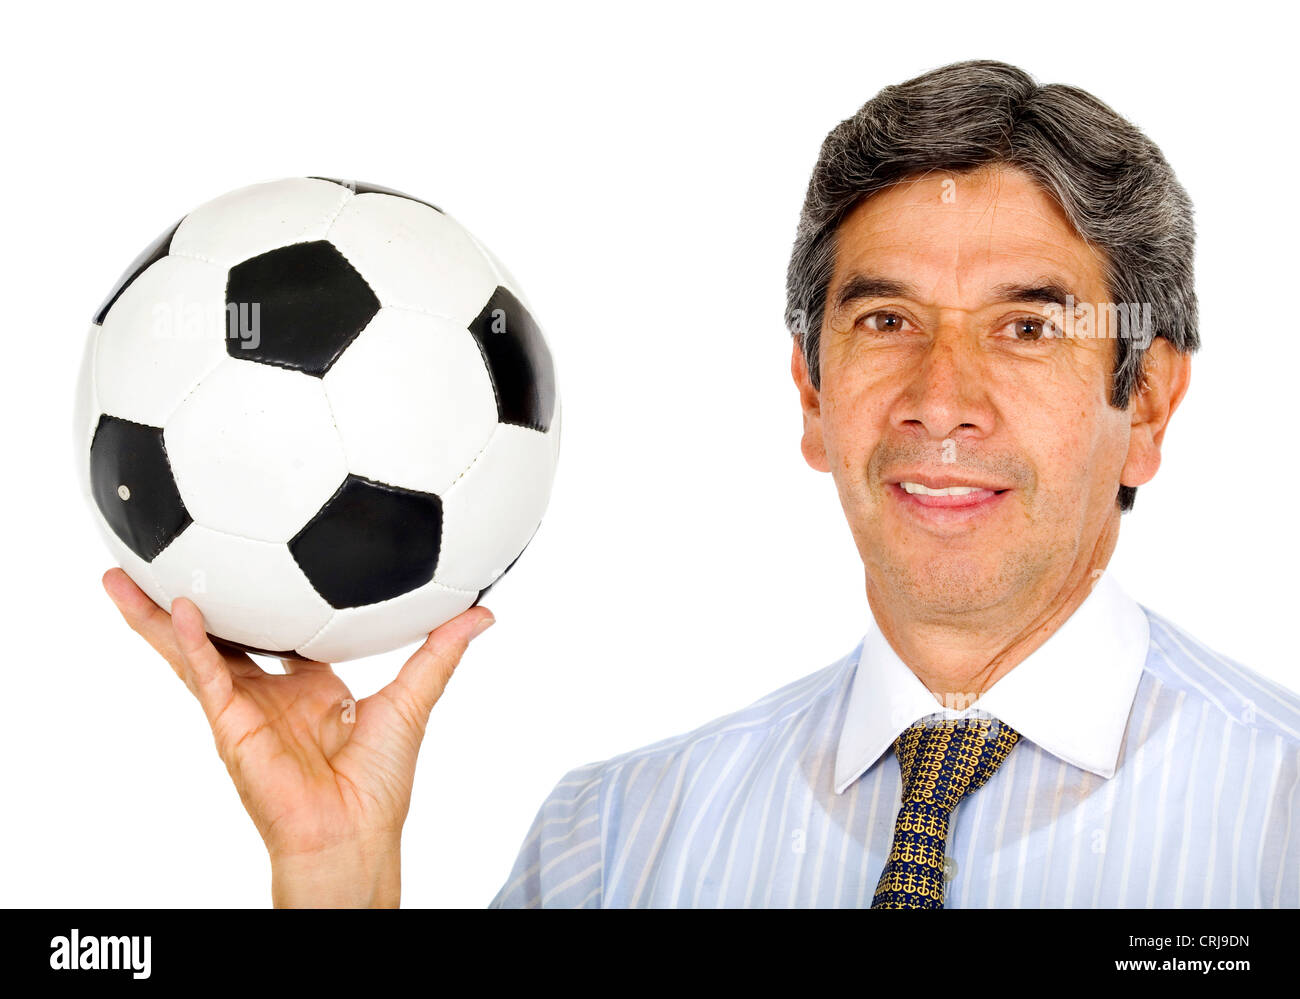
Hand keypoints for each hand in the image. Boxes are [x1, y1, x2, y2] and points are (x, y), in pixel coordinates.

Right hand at [100, 567, 494, 906]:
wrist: (354, 835)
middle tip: (163, 555)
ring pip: (193, 651)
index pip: (278, 632)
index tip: (256, 557)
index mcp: (307, 686)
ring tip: (122, 577)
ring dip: (158, 617)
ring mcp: (243, 710)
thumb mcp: (414, 699)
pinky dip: (193, 644)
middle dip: (191, 599)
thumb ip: (439, 652)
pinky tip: (181, 609)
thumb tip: (481, 613)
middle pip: (222, 635)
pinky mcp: (231, 727)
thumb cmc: (378, 784)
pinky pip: (207, 677)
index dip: (263, 598)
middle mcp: (269, 694)